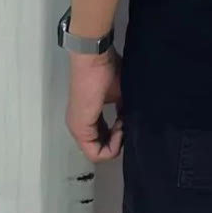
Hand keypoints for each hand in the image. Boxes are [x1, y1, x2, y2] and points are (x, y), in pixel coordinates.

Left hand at [66, 46, 123, 162]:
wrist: (94, 59)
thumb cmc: (106, 70)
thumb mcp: (120, 94)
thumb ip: (124, 110)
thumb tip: (133, 122)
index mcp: (89, 117)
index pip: (104, 139)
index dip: (120, 135)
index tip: (128, 119)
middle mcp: (81, 126)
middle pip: (101, 149)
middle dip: (119, 141)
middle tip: (127, 123)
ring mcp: (78, 129)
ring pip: (97, 153)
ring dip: (116, 142)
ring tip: (124, 122)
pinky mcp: (80, 129)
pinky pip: (95, 152)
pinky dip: (112, 145)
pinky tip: (120, 127)